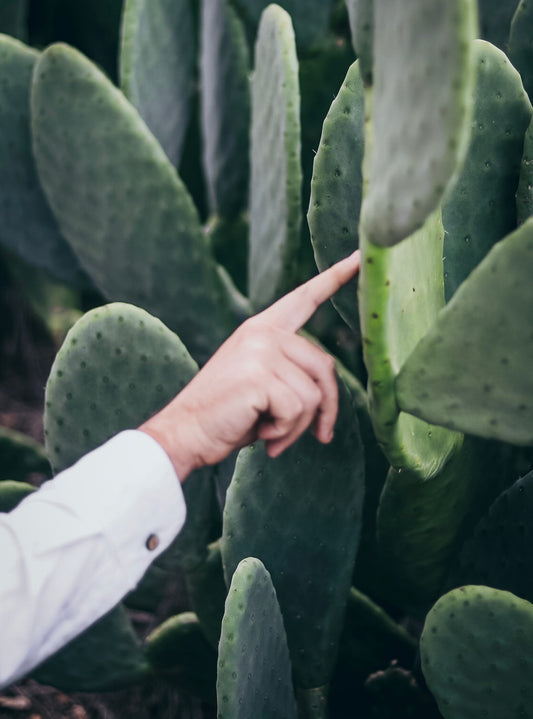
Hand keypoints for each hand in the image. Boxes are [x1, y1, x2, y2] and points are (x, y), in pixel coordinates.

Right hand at [139, 251, 360, 480]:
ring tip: (269, 432)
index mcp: (261, 329)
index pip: (304, 299)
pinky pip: (298, 410)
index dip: (334, 278)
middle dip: (325, 409)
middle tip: (317, 436)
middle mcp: (262, 333)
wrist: (184, 432)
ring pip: (313, 395)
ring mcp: (260, 350)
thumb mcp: (261, 384)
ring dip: (296, 427)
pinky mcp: (259, 374)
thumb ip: (290, 373)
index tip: (359, 257)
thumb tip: (326, 395)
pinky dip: (284, 432)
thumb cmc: (226, 415)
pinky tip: (261, 432)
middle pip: (324, 367)